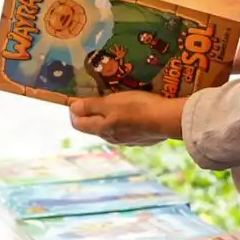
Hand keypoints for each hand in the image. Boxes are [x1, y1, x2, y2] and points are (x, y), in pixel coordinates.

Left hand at [69, 93, 185, 145]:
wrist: (167, 120)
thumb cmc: (137, 107)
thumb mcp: (111, 102)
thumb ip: (91, 106)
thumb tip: (73, 107)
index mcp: (102, 129)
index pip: (78, 124)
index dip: (74, 112)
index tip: (77, 101)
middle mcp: (112, 139)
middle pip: (95, 127)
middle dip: (93, 114)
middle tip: (99, 99)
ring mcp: (127, 141)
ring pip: (112, 129)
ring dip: (111, 118)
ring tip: (118, 104)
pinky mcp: (142, 140)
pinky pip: (128, 130)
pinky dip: (126, 122)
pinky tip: (136, 114)